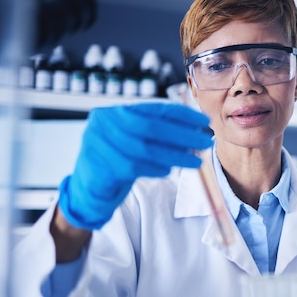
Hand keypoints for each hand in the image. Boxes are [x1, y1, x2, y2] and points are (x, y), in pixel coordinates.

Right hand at [58, 103, 212, 229]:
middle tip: (206, 142)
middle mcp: (104, 122)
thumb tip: (196, 131)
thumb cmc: (118, 160)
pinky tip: (170, 170)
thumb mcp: (136, 140)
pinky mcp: (98, 166)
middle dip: (182, 134)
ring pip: (144, 148)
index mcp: (116, 111)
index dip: (182, 115)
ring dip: (175, 155)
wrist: (90, 187)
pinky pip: (133, 167)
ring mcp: (98, 143)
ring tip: (196, 160)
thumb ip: (158, 133)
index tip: (204, 122)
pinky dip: (154, 168)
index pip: (154, 109)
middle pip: (150, 126)